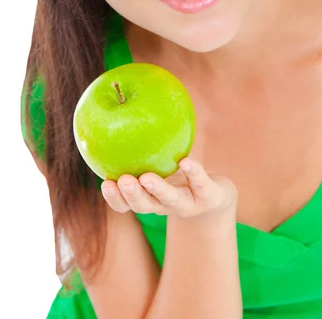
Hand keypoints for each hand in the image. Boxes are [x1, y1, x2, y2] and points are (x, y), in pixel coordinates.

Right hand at [101, 156, 237, 220]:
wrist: (216, 199)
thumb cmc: (180, 178)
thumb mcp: (160, 167)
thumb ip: (143, 151)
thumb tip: (122, 115)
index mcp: (150, 199)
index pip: (127, 204)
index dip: (115, 198)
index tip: (105, 184)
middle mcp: (166, 205)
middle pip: (145, 205)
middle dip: (132, 195)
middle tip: (122, 180)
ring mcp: (188, 203)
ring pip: (171, 198)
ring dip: (158, 189)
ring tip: (146, 178)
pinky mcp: (208, 195)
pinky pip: (200, 182)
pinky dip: (193, 172)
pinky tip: (185, 161)